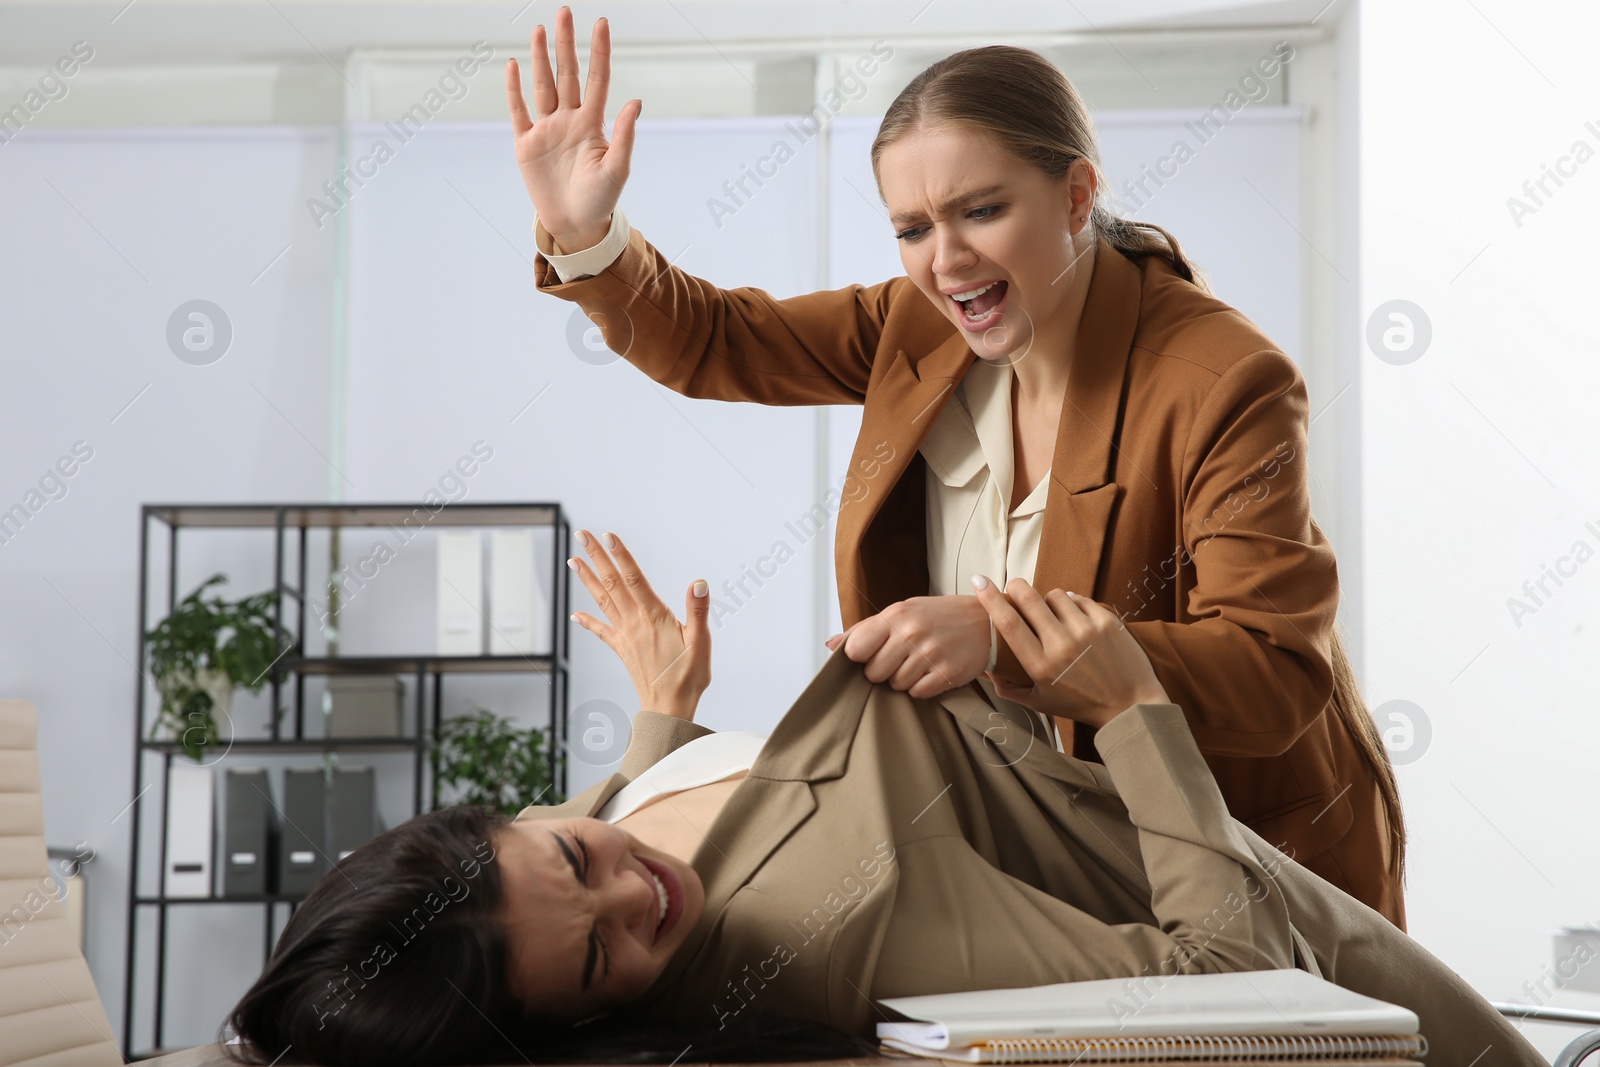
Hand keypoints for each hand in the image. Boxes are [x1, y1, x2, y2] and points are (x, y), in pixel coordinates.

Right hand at [505, 6, 640, 247]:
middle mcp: (569, 120)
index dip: (598, 51)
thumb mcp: (617, 168)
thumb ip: (624, 135)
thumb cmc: (601, 199)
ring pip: (543, 86)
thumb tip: (636, 101)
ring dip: (541, 58)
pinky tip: (514, 65)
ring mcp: (546, 129)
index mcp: (593, 124)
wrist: (575, 225)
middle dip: (566, 44)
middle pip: (566, 74)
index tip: (600, 23)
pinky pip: (519, 110)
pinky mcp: (526, 144)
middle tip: (564, 12)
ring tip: (539, 30)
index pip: (596, 79)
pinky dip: (515, 89)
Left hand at [568, 529, 709, 720]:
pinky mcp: (622, 649)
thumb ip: (697, 610)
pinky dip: (587, 621)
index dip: (622, 556)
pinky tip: (576, 614)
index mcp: (654, 617)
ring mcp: (625, 636)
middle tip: (583, 535)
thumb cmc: (688, 677)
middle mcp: (634, 623)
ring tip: (573, 561)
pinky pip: (601, 631)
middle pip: (612, 583)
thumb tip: (699, 582)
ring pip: (603, 601)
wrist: (668, 709)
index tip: (609, 536)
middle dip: (597, 557)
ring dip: (588, 579)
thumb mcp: (701, 642)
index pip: (634, 579)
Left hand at [822, 595, 990, 698]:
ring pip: (896, 685)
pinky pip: (918, 693)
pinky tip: (932, 672)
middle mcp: (911, 633)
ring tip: (920, 663)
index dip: (861, 657)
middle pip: (874, 672)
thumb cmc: (937, 617)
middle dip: (883, 671)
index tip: (871, 655)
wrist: (986, 622)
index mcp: (896, 615)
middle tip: (900, 659)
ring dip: (904, 680)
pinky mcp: (948, 673)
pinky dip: (922, 687)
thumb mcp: (902, 611)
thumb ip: (865, 629)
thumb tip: (830, 644)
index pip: (856, 648)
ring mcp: (931, 653)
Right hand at [970, 575, 1168, 729]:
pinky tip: (1074, 618)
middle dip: (1015, 587)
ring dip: (1048, 600)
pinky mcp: (1107, 622)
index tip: (978, 581)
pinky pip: (1079, 599)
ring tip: (1053, 615)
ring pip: (1054, 595)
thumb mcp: (1040, 702)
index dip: (989, 598)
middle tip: (1014, 588)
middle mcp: (1061, 645)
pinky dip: (1072, 604)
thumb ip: (1010, 689)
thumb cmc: (1080, 704)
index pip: (1008, 623)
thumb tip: (987, 671)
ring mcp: (1086, 631)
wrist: (1129, 705)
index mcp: (1040, 666)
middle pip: (1028, 598)